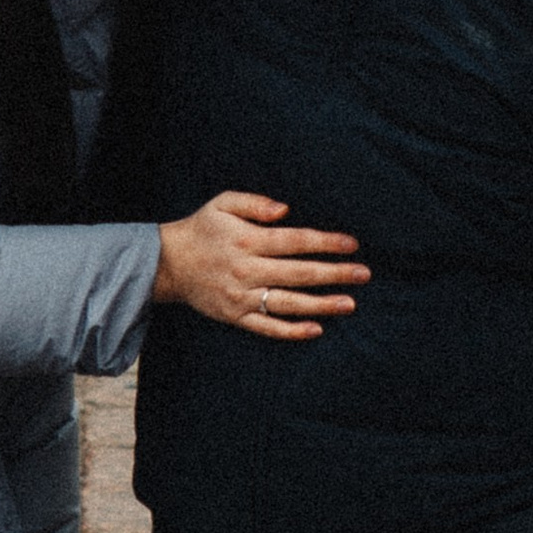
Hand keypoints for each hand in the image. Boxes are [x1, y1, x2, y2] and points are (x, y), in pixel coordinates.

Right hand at [154, 193, 369, 340]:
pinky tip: (316, 329)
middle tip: (364, 274)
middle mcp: (247, 270)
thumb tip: (286, 210)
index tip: (352, 244)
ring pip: (288, 303)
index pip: (295, 241)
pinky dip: (292, 330)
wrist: (168, 263)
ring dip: (321, 304)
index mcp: (248, 240)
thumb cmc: (203, 229)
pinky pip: (267, 327)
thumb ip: (255, 202)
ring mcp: (241, 296)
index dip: (326, 242)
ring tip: (350, 303)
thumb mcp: (223, 203)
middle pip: (299, 273)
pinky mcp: (235, 316)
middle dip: (334, 273)